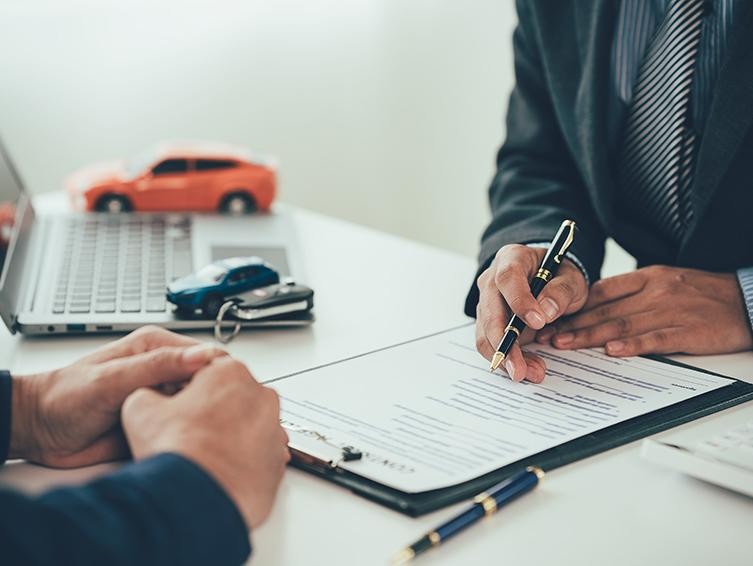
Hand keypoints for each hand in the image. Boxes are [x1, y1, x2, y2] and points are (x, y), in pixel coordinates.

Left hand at [9, 326, 225, 467]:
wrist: (39, 431)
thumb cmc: (65, 396)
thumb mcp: (113, 378)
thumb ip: (158, 366)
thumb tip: (201, 356)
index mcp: (157, 348)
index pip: (206, 356)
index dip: (219, 374)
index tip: (225, 393)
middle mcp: (163, 371)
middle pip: (207, 383)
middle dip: (213, 400)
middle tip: (212, 417)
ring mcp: (161, 398)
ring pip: (198, 408)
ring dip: (201, 420)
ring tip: (199, 432)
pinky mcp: (157, 423)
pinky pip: (182, 430)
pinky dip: (187, 436)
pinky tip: (186, 442)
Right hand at [121, 356, 289, 528]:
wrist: (199, 500)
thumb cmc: (178, 453)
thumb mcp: (140, 408)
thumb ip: (149, 392)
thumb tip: (151, 396)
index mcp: (231, 371)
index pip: (206, 372)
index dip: (185, 391)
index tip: (174, 407)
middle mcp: (262, 396)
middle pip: (231, 397)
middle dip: (212, 412)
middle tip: (186, 433)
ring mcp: (274, 429)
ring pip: (248, 426)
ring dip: (229, 436)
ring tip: (201, 454)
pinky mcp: (278, 461)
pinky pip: (258, 455)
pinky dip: (242, 461)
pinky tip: (219, 470)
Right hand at [475, 244, 588, 381]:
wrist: (550, 281)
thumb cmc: (559, 276)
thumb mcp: (571, 278)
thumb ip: (561, 291)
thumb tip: (546, 312)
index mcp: (511, 259)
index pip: (508, 278)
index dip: (519, 301)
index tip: (538, 322)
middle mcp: (492, 280)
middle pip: (490, 312)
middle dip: (505, 343)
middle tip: (522, 367)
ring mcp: (487, 303)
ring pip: (486, 333)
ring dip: (507, 357)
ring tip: (532, 372)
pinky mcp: (489, 323)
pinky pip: (491, 344)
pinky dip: (508, 360)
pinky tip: (526, 369)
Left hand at [538, 265, 752, 355]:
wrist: (748, 299)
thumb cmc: (702, 293)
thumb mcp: (664, 282)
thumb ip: (631, 293)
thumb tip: (593, 307)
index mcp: (646, 278)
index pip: (601, 291)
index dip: (572, 305)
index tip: (550, 317)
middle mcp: (654, 292)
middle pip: (605, 309)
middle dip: (572, 324)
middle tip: (546, 336)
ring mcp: (671, 311)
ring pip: (622, 324)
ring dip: (590, 336)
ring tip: (566, 344)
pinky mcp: (688, 331)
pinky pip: (655, 338)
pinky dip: (632, 345)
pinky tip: (612, 351)